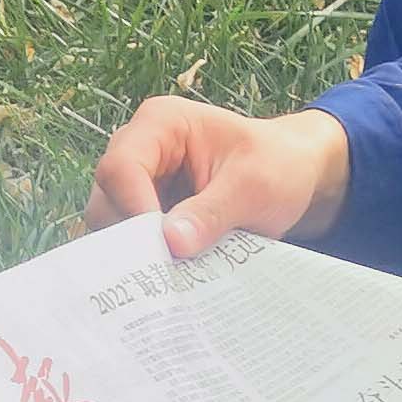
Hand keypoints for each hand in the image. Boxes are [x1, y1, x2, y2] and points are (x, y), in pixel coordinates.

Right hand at [88, 94, 349, 255]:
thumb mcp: (254, 186)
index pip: (121, 168)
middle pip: (106, 200)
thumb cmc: (278, 164)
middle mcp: (139, 149)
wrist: (295, 173)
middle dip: (133, 238)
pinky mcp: (146, 212)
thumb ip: (212, 212)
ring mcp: (139, 183)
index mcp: (161, 124)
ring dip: (140, 253)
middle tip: (164, 273)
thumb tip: (172, 244)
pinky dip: (148, 261)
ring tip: (173, 277)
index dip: (133, 210)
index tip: (162, 247)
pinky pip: (130, 242)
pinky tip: (172, 277)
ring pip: (112, 226)